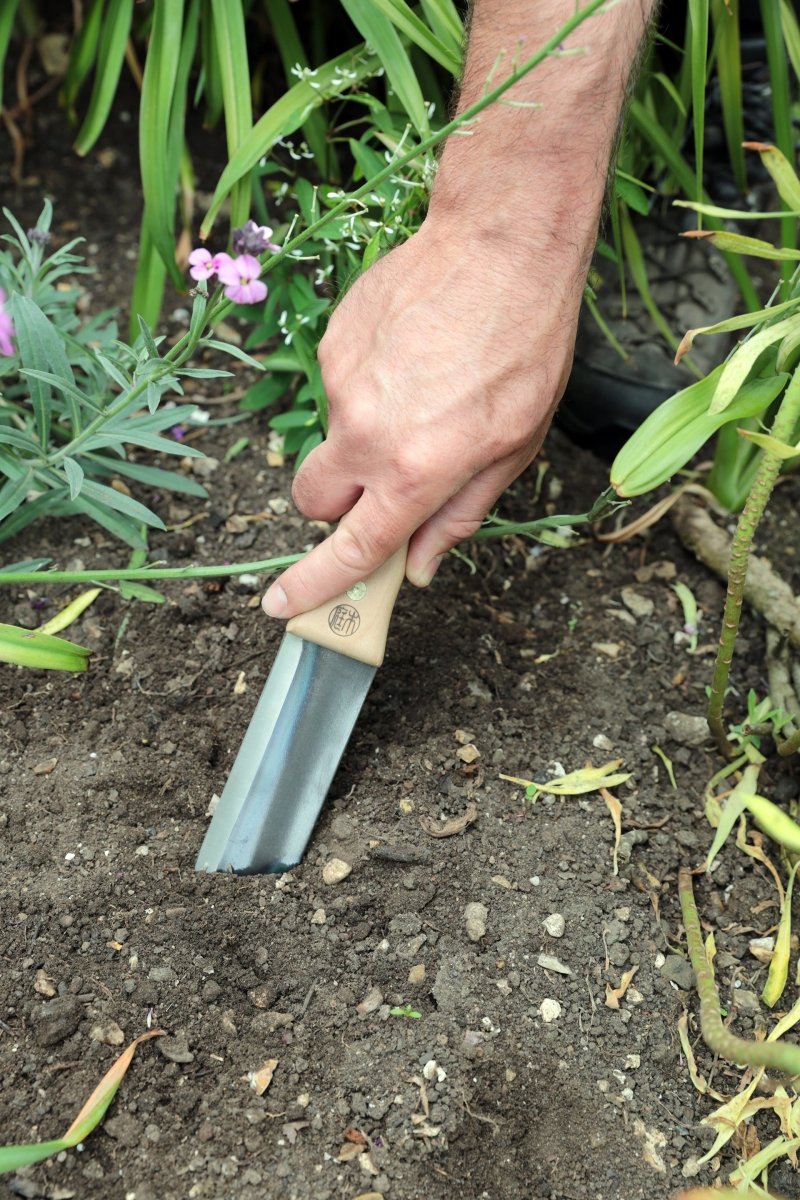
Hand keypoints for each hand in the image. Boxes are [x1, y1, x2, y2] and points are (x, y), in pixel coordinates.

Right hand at [261, 217, 584, 617]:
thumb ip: (458, 514)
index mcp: (416, 470)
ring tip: (424, 388)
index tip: (284, 606)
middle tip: (380, 482)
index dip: (314, 584)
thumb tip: (418, 567)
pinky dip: (368, 385)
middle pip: (313, 500)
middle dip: (335, 506)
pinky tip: (411, 353)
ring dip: (366, 433)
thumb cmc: (524, 346)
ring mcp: (341, 386)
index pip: (351, 549)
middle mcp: (366, 435)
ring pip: (334, 437)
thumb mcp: (514, 448)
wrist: (500, 242)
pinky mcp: (331, 344)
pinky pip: (339, 387)